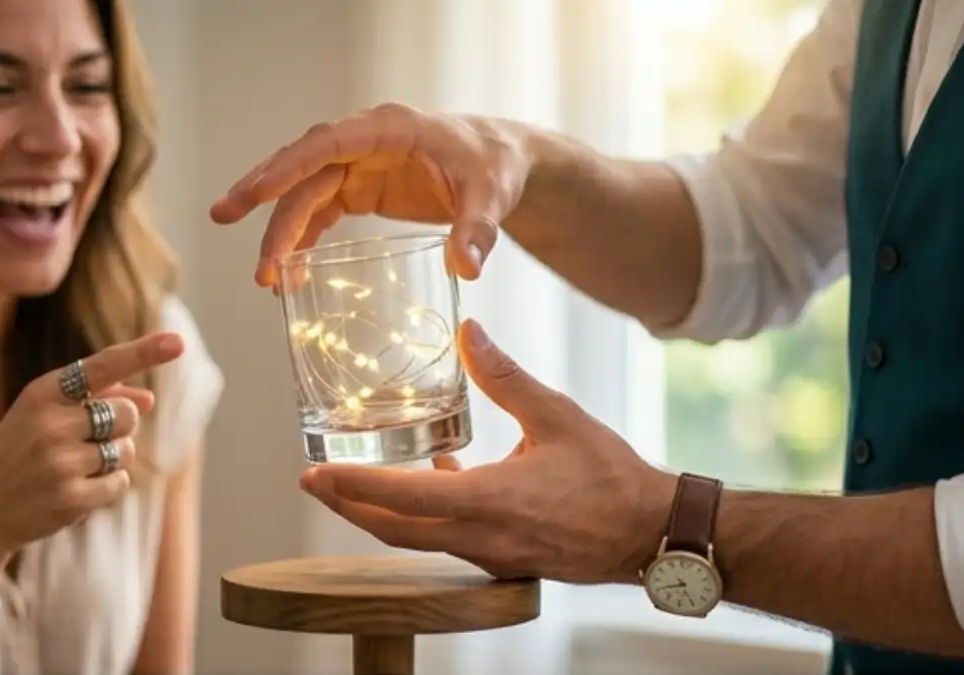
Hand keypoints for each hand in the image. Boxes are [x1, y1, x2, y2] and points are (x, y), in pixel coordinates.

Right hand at [0, 332, 185, 573]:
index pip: (102, 366)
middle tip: (83, 442)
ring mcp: (60, 462)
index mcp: (42, 393)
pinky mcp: (71, 498)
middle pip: (126, 415)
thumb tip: (149, 400)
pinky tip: (74, 492)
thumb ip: (96, 400)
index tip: (178, 341)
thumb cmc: (20, 454)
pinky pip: (120, 483)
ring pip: (126, 451)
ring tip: (72, 469)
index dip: (143, 353)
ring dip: (111, 461)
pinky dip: (106, 488)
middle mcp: (50, 423)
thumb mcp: (44, 415)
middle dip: (119, 428)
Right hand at [209, 103, 532, 286]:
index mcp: (390, 129)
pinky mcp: (362, 188)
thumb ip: (477, 230)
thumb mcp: (493, 196)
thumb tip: (465, 268)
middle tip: (224, 219)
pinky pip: (321, 212)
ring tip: (264, 277)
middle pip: (304, 168)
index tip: (254, 190)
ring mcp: (360, 166)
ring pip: (305, 193)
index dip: (288, 164)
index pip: (327, 142)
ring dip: (281, 231)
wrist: (505, 164)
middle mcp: (366, 143)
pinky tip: (289, 273)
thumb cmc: (497, 167)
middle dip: (263, 195)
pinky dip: (303, 240)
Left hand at [298, 319, 676, 583]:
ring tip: (354, 482)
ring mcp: (490, 554)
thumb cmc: (610, 478)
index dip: (351, 487)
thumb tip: (469, 333)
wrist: (650, 533)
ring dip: (380, 513)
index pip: (401, 498)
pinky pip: (447, 538)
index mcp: (490, 501)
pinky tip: (434, 477)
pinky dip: (424, 515)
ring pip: (417, 538)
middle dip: (348, 506)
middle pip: (394, 529)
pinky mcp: (502, 558)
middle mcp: (481, 536)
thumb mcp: (556, 416)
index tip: (313, 474)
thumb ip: (505, 377)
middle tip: (314, 481)